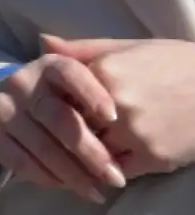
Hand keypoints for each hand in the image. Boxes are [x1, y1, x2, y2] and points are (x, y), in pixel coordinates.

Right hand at [0, 51, 125, 201]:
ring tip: (97, 192)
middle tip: (115, 177)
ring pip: (42, 147)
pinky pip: (22, 162)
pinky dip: (48, 178)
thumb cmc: (47, 96)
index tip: (114, 117)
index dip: (92, 93)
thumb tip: (122, 98)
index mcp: (47, 66)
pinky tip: (67, 187)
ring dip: (73, 174)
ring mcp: (1, 108)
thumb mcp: (68, 83)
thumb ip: (94, 84)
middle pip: (59, 119)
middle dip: (91, 152)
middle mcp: (21, 82)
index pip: (70, 73)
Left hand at [43, 34, 194, 180]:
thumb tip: (42, 42)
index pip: (60, 96)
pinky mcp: (153, 158)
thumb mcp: (128, 47)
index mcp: (105, 72)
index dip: (54, 106)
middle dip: (64, 134)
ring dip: (83, 157)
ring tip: (76, 158)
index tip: (47, 112)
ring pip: (91, 154)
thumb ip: (83, 49)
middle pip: (72, 127)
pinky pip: (115, 171)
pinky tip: (101, 169)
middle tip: (53, 141)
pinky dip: (105, 172)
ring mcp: (135, 133)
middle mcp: (115, 104)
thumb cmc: (172, 62)